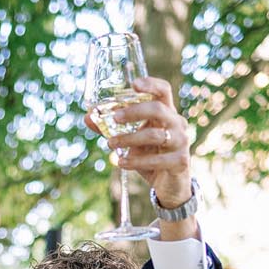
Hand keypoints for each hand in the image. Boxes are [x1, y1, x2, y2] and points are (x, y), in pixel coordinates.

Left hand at [86, 75, 191, 208]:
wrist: (169, 184)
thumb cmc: (150, 156)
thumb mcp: (130, 140)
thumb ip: (112, 128)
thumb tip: (87, 117)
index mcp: (166, 113)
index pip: (163, 91)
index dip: (151, 84)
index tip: (133, 84)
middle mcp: (176, 123)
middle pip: (158, 109)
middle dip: (134, 112)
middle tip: (114, 118)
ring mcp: (181, 142)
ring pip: (154, 135)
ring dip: (129, 139)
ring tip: (110, 144)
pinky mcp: (180, 161)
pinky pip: (157, 160)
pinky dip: (136, 161)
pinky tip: (121, 163)